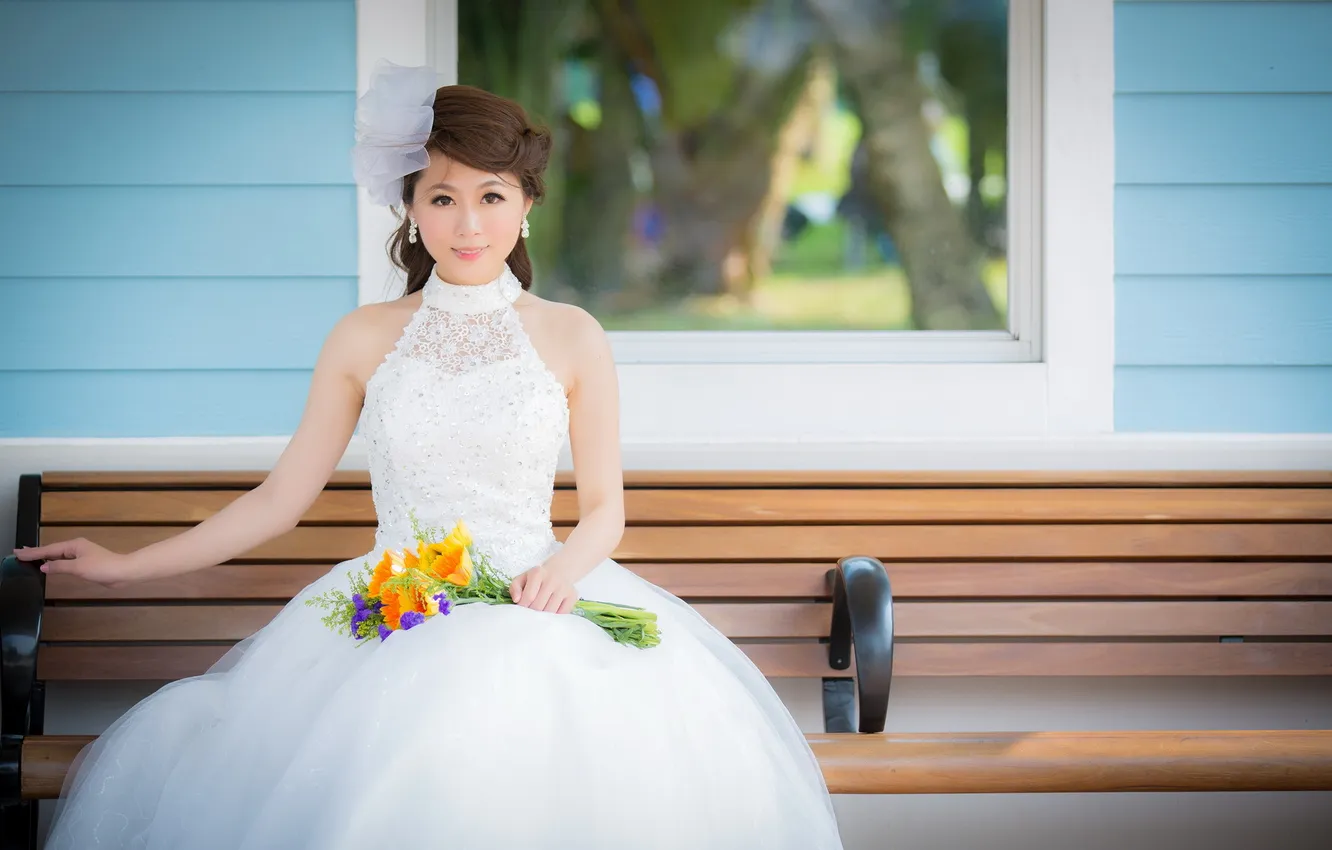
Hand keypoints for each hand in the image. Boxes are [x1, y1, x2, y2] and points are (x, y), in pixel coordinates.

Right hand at [12, 539, 135, 587]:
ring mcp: (81, 555)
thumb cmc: (103, 567)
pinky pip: (64, 561)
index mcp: (74, 545)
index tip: (18, 552)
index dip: (33, 552)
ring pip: (58, 555)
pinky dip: (54, 562)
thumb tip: (43, 566)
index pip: (49, 549)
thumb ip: (60, 567)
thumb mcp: (78, 567)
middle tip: (18, 553)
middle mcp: (76, 548)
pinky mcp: (85, 564)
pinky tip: (49, 565)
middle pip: (52, 550)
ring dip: (44, 556)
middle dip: (35, 552)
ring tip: (29, 556)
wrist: (123, 572)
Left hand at [509, 564, 577, 614]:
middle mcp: (552, 579)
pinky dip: (554, 617)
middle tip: (528, 614)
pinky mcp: (573, 595)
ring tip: (538, 615)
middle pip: (539, 606)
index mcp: (537, 573)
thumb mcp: (522, 578)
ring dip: (542, 617)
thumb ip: (515, 588)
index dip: (522, 607)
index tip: (520, 611)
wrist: (559, 571)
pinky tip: (549, 614)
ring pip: (550, 612)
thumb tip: (517, 600)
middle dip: (531, 613)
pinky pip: (562, 614)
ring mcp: (564, 588)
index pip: (529, 597)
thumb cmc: (537, 578)